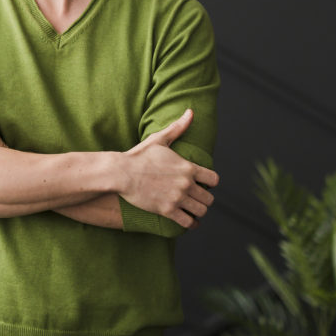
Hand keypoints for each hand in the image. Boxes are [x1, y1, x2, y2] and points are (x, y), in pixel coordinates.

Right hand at [115, 109, 218, 228]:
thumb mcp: (159, 140)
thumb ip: (178, 128)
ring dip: (198, 212)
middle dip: (205, 199)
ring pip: (201, 211)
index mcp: (188, 167)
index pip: (214, 180)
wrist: (121, 173)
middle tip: (197, 199)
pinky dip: (190, 224)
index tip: (204, 184)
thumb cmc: (139, 156)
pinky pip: (188, 222)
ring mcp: (177, 198)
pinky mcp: (167, 210)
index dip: (210, 183)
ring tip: (193, 210)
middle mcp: (186, 184)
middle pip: (209, 198)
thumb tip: (190, 112)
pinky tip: (189, 222)